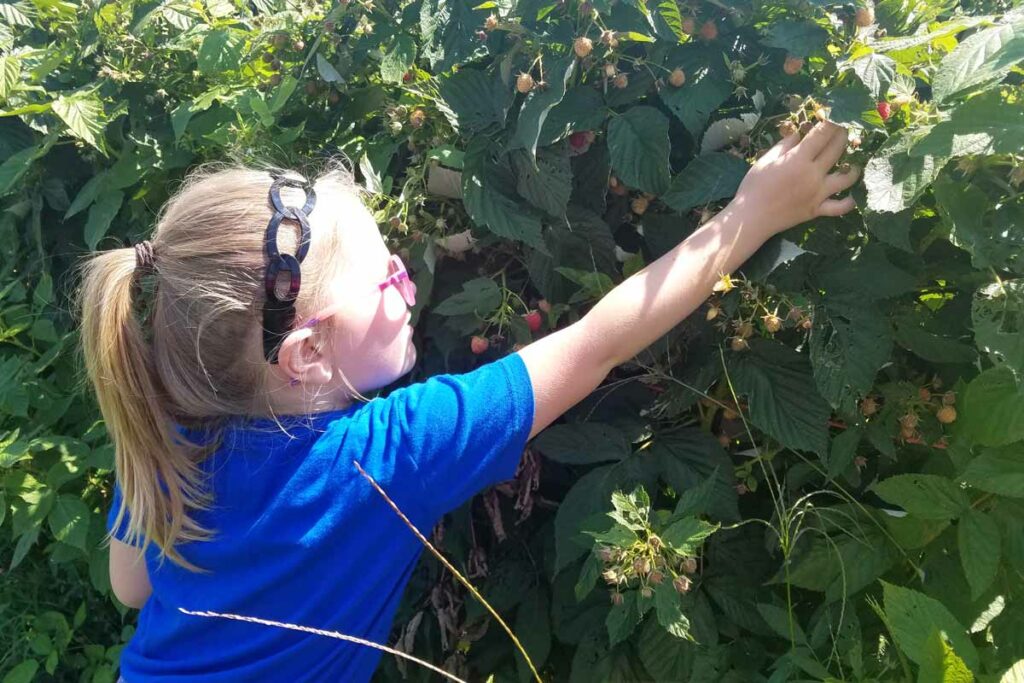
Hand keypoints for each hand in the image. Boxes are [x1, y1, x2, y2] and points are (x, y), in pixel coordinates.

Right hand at [729, 121, 860, 235]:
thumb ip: (785, 145)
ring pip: (846, 178)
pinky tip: (853, 196)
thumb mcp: (766, 160)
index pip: (823, 134)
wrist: (751, 218)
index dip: (832, 121)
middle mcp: (814, 174)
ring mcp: (818, 193)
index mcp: (799, 159)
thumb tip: (799, 133)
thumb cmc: (754, 187)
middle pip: (837, 149)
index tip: (835, 115)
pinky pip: (839, 207)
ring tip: (854, 163)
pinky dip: (849, 202)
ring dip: (854, 168)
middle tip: (845, 130)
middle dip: (843, 135)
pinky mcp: (817, 210)